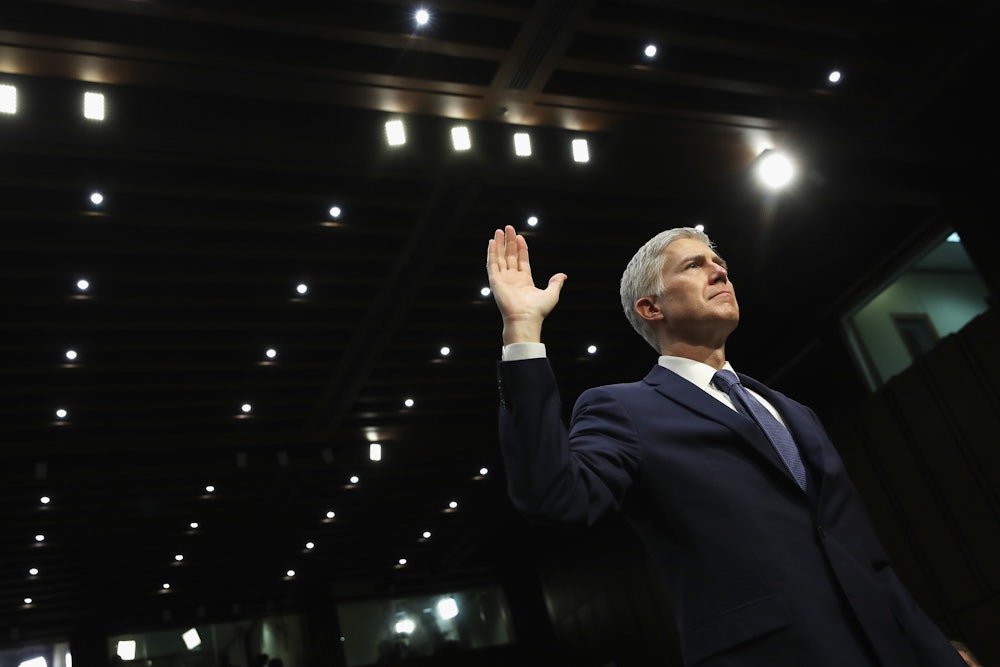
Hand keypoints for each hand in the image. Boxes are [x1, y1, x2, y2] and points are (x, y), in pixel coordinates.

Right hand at [487, 225, 566, 343]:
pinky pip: (492, 264)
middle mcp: (512, 279)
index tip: (521, 236)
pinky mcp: (495, 281)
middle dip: (509, 242)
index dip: (521, 248)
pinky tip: (492, 242)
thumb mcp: (551, 294)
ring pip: (500, 257)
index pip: (521, 260)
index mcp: (524, 281)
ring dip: (500, 244)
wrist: (525, 318)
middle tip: (508, 228)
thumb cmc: (538, 310)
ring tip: (499, 231)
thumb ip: (555, 283)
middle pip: (510, 256)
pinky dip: (492, 253)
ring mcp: (503, 279)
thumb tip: (563, 275)